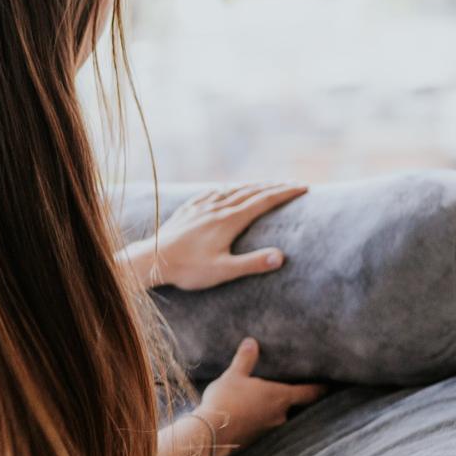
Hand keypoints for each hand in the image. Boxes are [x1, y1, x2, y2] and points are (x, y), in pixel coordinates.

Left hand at [136, 183, 307, 291]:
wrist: (151, 260)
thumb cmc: (187, 269)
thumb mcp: (223, 271)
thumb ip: (252, 264)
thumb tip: (281, 256)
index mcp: (229, 220)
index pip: (264, 201)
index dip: (285, 193)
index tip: (303, 188)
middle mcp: (217, 208)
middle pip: (251, 191)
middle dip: (275, 186)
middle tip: (293, 184)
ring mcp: (201, 207)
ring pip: (232, 190)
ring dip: (252, 186)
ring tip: (265, 185)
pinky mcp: (187, 210)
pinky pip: (211, 193)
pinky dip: (226, 189)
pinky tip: (224, 190)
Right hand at [196, 336, 325, 454]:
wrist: (209, 434)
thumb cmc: (225, 402)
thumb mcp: (233, 376)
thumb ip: (245, 360)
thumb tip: (251, 342)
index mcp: (280, 397)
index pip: (310, 393)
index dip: (321, 387)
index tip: (329, 384)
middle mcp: (280, 415)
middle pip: (295, 406)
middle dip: (294, 397)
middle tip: (294, 387)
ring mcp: (269, 430)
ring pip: (279, 417)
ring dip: (275, 409)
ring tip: (266, 399)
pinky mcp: (256, 440)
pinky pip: (264, 426)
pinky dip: (261, 419)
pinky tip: (249, 414)